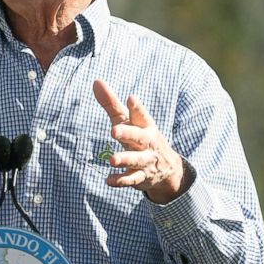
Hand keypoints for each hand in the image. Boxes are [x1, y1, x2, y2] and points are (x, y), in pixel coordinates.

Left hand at [92, 79, 186, 203]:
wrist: (166, 167)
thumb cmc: (140, 136)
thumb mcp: (127, 120)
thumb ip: (111, 104)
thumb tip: (96, 82)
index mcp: (145, 126)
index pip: (141, 115)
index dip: (136, 107)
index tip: (131, 98)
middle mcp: (147, 143)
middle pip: (138, 137)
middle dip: (127, 134)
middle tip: (113, 131)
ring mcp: (145, 160)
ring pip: (135, 160)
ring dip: (124, 159)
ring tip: (112, 160)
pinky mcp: (141, 177)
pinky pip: (132, 180)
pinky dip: (121, 181)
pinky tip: (109, 181)